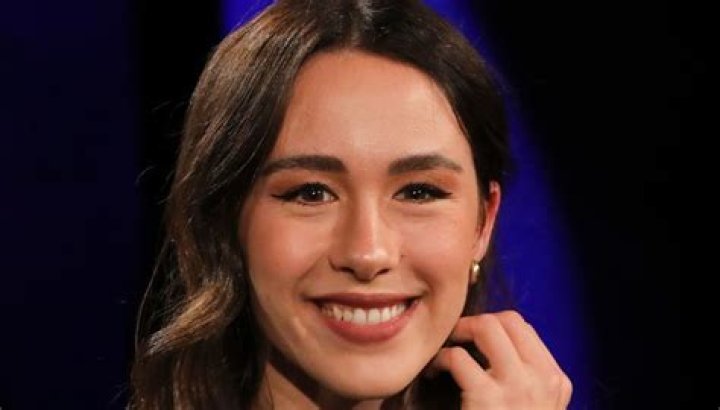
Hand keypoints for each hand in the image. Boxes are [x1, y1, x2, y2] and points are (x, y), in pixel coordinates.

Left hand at [430, 311, 571, 408]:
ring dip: (459, 332)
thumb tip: (491, 348)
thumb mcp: (534, 409)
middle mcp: (544, 380)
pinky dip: (441, 359)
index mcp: (557, 382)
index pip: (525, 330)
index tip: (473, 340)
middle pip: (508, 320)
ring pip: (488, 327)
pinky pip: (459, 357)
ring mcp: (520, 387)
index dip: (495, 328)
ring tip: (445, 350)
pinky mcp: (489, 398)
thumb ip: (524, 381)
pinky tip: (433, 372)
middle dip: (476, 323)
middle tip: (455, 337)